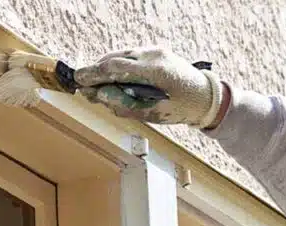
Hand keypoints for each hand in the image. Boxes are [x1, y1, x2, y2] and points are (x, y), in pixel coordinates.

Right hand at [74, 46, 223, 126]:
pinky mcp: (157, 51)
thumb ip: (125, 105)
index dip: (94, 74)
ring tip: (97, 85)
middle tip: (84, 87)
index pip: (115, 68)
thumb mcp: (154, 113)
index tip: (79, 81)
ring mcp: (156, 51)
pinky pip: (131, 56)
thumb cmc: (182, 108)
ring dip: (106, 68)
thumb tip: (99, 97)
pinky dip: (119, 66)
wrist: (206, 96)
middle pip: (114, 59)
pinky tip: (114, 79)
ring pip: (121, 55)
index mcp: (155, 72)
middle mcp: (154, 56)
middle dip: (96, 72)